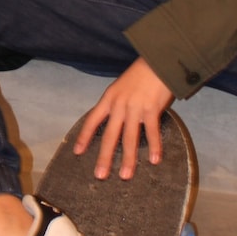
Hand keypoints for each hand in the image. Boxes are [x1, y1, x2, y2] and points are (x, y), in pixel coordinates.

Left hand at [73, 58, 174, 180]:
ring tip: (125, 175)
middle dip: (104, 157)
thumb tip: (117, 121)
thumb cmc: (142, 73)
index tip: (77, 152)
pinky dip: (154, 146)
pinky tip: (155, 160)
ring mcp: (136, 107)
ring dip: (128, 159)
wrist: (158, 60)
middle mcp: (120, 105)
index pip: (92, 120)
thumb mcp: (122, 86)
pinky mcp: (152, 108)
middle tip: (100, 175)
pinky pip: (152, 131)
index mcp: (109, 98)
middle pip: (109, 135)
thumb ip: (118, 103)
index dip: (84, 137)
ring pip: (129, 138)